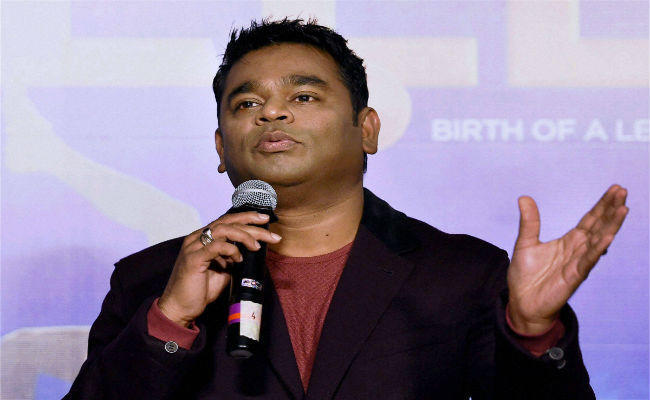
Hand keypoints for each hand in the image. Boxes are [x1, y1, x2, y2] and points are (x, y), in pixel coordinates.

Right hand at [158, 212, 281, 326]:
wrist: (181, 308)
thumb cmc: (201, 290)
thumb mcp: (223, 270)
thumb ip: (234, 257)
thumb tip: (252, 250)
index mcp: (203, 238)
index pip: (227, 220)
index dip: (247, 218)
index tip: (265, 221)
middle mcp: (197, 238)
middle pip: (228, 221)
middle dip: (252, 223)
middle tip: (271, 232)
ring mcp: (193, 247)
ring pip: (223, 230)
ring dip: (244, 236)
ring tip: (257, 246)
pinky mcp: (193, 258)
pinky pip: (216, 246)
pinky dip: (231, 250)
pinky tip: (238, 259)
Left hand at [507, 185, 627, 334]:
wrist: (521, 302)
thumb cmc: (526, 276)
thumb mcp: (525, 243)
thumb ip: (529, 222)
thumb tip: (524, 198)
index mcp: (569, 241)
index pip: (590, 219)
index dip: (603, 205)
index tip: (616, 189)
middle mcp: (578, 250)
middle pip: (599, 226)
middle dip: (611, 209)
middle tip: (623, 191)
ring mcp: (578, 263)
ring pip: (598, 241)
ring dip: (611, 225)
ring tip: (623, 209)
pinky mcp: (574, 277)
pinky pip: (588, 261)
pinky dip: (597, 249)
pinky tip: (607, 237)